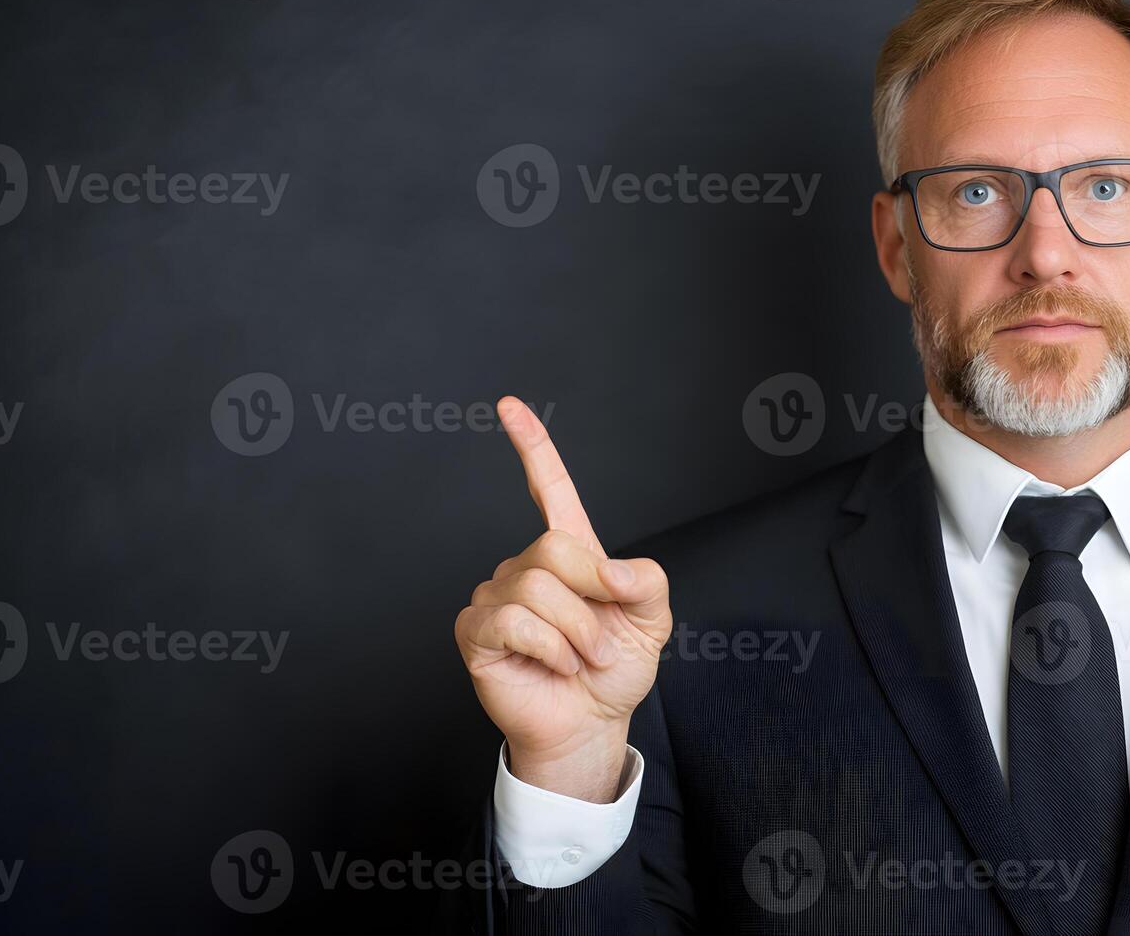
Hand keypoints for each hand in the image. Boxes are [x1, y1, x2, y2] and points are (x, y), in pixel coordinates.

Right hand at [454, 396, 672, 802]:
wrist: (590, 723)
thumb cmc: (615, 669)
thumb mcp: (653, 619)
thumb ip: (647, 580)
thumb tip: (612, 570)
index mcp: (568, 552)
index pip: (547, 488)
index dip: (531, 446)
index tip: (509, 406)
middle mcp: (526, 565)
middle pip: (553, 548)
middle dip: (591, 599)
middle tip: (601, 643)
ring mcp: (496, 595)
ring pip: (537, 590)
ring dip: (575, 635)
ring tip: (578, 660)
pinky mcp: (476, 630)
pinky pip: (514, 620)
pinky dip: (549, 649)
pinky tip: (551, 666)